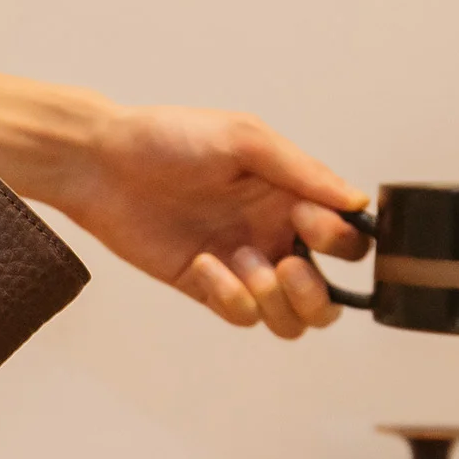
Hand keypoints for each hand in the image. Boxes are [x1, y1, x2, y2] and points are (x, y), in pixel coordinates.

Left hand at [0, 69, 369, 338]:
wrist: (102, 162)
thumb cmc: (170, 138)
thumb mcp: (244, 139)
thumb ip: (302, 171)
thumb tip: (356, 202)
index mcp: (290, 197)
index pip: (346, 241)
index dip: (339, 242)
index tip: (308, 222)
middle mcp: (272, 235)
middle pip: (326, 297)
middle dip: (316, 293)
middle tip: (286, 266)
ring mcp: (240, 266)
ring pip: (288, 319)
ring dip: (279, 305)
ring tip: (248, 268)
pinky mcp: (205, 285)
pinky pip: (240, 315)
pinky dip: (230, 298)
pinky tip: (204, 265)